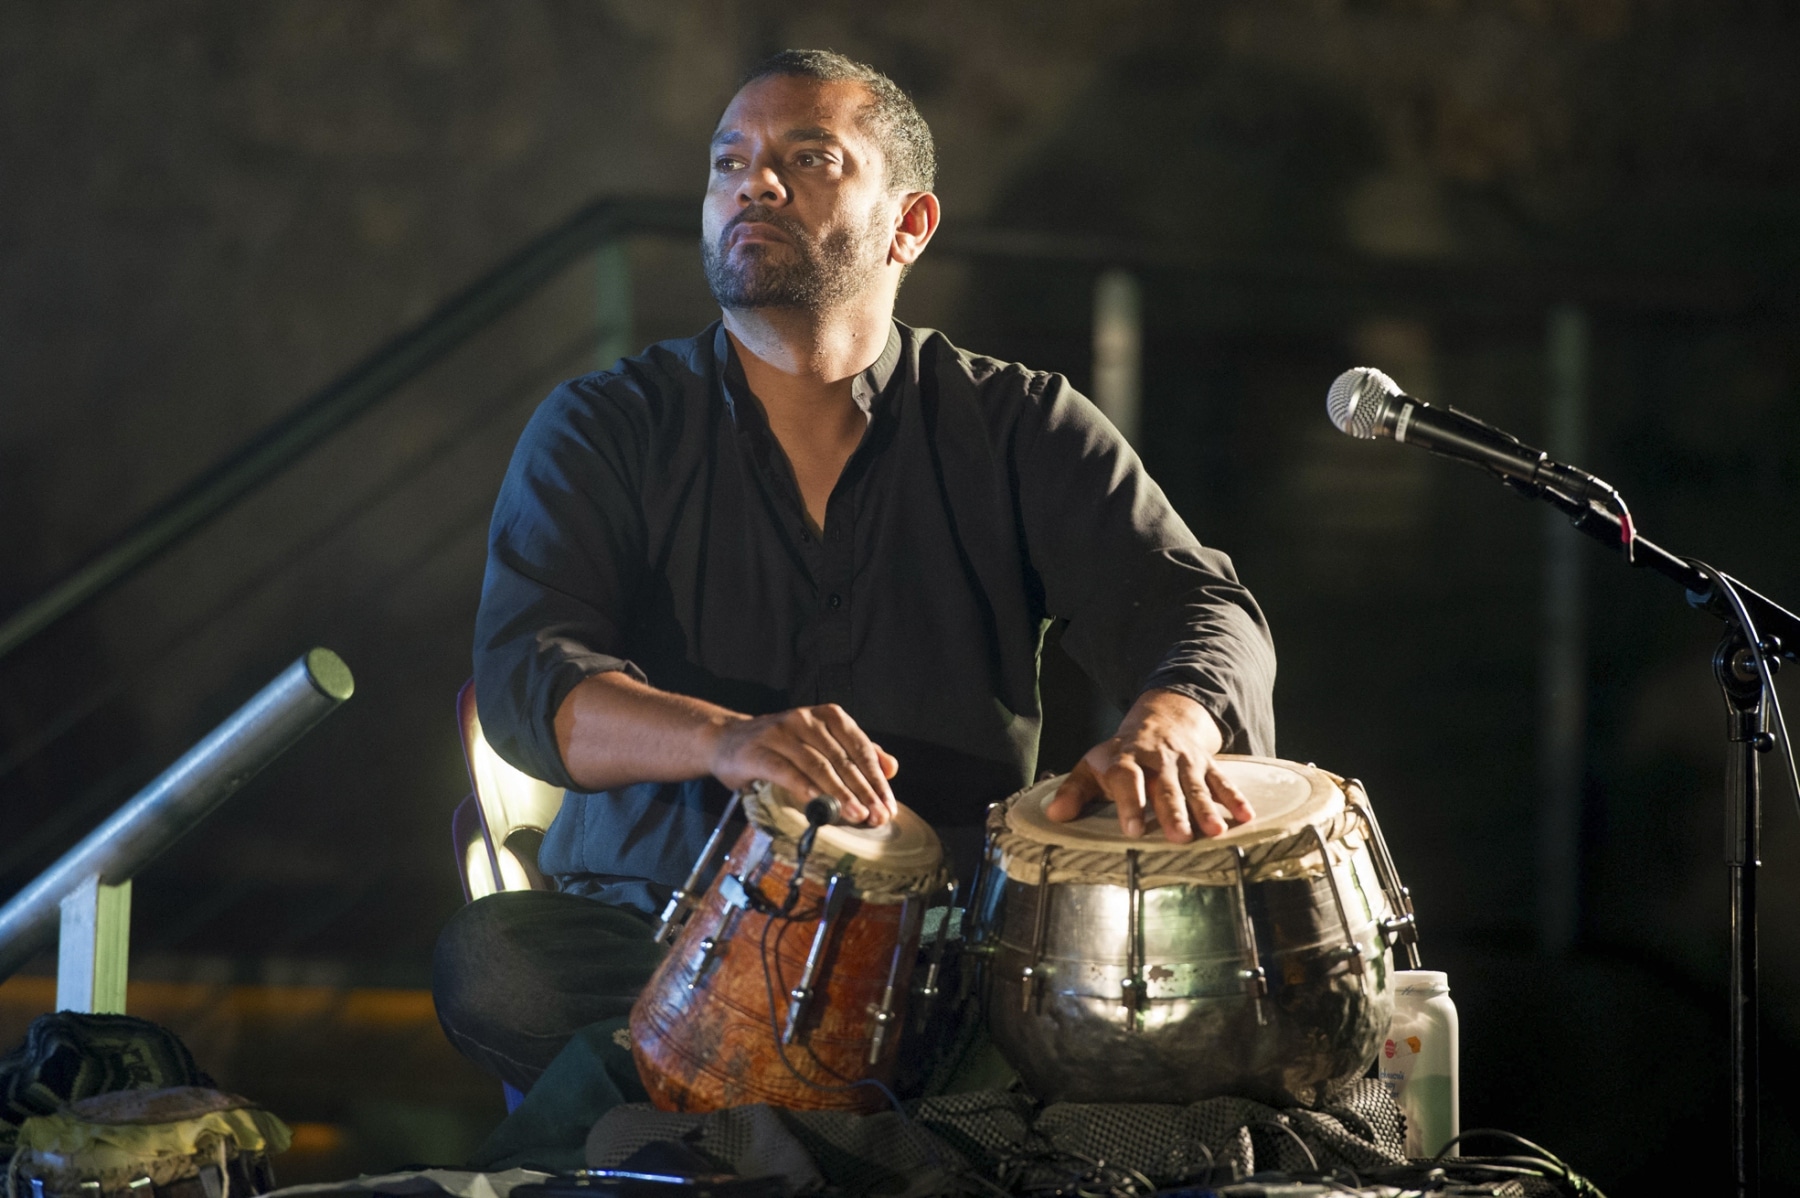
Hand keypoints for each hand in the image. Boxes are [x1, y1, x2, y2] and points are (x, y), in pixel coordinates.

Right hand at [707, 703, 899, 824]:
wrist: (727, 740)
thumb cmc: (780, 745)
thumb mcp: (821, 743)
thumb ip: (855, 753)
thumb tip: (891, 767)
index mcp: (827, 716)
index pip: (860, 747)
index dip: (876, 778)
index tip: (888, 805)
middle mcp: (805, 719)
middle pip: (842, 758)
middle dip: (863, 790)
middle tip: (878, 816)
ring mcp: (780, 732)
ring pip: (818, 765)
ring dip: (840, 793)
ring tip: (857, 816)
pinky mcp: (758, 751)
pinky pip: (787, 771)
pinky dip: (806, 789)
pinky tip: (819, 807)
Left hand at [1044, 689, 1252, 842]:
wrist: (1162, 718)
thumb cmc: (1121, 754)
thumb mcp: (1093, 766)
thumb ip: (1074, 791)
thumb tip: (1054, 815)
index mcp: (1125, 760)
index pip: (1126, 779)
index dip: (1129, 803)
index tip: (1132, 830)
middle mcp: (1157, 760)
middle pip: (1165, 787)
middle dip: (1173, 811)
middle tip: (1180, 837)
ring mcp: (1184, 762)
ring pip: (1196, 786)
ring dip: (1207, 808)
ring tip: (1215, 831)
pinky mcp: (1206, 765)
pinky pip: (1222, 781)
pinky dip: (1234, 797)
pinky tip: (1246, 816)